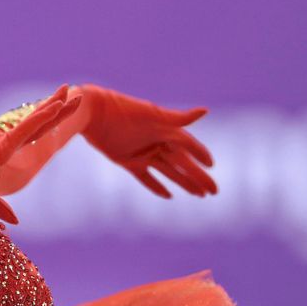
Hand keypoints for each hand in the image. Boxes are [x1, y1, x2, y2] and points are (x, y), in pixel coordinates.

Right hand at [0, 84, 82, 221]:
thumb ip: (0, 208)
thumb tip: (16, 222)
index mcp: (3, 148)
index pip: (32, 134)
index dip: (46, 121)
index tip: (59, 109)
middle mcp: (7, 140)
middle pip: (39, 123)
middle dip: (58, 108)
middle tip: (74, 94)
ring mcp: (6, 140)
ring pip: (37, 121)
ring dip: (56, 106)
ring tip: (73, 91)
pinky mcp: (3, 143)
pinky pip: (28, 128)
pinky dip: (43, 117)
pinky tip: (56, 106)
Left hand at [80, 86, 216, 197]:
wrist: (92, 113)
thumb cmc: (122, 109)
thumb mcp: (152, 115)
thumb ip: (178, 118)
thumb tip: (205, 111)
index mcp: (165, 129)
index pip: (188, 145)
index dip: (200, 154)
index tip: (212, 165)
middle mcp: (156, 142)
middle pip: (182, 163)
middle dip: (198, 177)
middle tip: (214, 191)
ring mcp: (143, 153)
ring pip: (169, 172)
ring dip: (184, 183)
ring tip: (200, 195)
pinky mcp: (127, 161)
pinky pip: (146, 178)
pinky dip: (156, 187)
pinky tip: (169, 196)